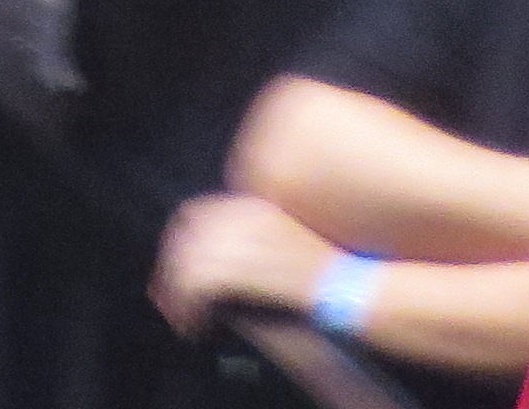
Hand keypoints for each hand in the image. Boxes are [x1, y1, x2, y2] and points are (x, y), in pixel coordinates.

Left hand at [152, 194, 337, 338]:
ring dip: (179, 293)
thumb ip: (252, 242)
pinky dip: (189, 308)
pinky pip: (198, 286)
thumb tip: (214, 260)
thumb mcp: (287, 244)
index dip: (182, 242)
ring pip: (187, 262)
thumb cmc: (331, 275)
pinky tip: (195, 325)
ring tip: (184, 318)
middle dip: (173, 268)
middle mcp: (247, 215)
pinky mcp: (245, 267)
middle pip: (185, 234)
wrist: (356, 289)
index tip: (179, 268)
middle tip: (172, 299)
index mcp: (256, 204)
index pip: (198, 212)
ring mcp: (245, 239)